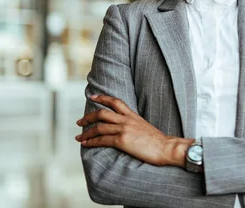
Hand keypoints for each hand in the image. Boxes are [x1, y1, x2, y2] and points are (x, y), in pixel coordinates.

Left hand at [75, 95, 191, 166]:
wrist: (166, 147)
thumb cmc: (158, 141)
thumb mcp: (145, 127)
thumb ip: (134, 125)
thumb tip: (126, 129)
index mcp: (133, 116)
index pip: (115, 102)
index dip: (102, 98)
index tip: (92, 97)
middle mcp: (127, 120)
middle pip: (102, 113)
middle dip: (88, 117)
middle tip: (80, 121)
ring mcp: (124, 130)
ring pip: (99, 127)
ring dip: (86, 132)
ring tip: (79, 137)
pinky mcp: (122, 141)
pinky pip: (102, 140)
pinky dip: (91, 141)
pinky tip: (86, 143)